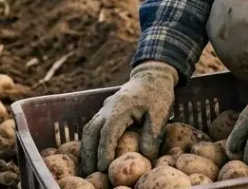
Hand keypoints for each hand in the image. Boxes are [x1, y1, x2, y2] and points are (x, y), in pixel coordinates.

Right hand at [79, 61, 177, 175]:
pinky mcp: (106, 110)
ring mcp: (105, 108)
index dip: (104, 151)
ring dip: (86, 148)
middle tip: (90, 173)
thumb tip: (146, 157)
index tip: (104, 168)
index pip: (107, 133)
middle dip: (89, 154)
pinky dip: (90, 141)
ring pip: (88, 129)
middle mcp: (108, 108)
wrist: (153, 74)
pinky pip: (92, 126)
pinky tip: (92, 153)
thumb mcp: (160, 114)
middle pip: (91, 132)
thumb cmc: (158, 93)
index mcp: (121, 108)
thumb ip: (152, 135)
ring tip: (88, 167)